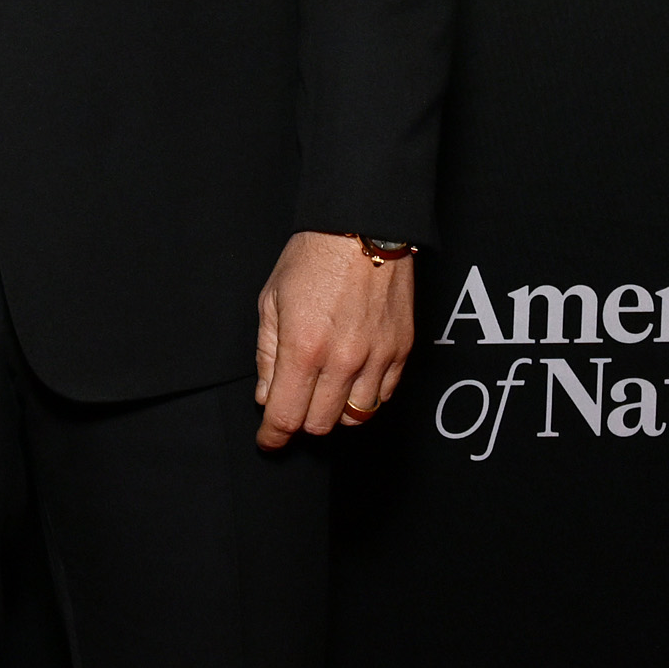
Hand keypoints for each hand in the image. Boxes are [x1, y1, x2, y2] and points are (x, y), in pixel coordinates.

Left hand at [253, 231, 413, 448]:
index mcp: (304, 348)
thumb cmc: (312, 257)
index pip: (286, 416)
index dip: (273, 436)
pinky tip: (351, 377)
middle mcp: (343, 360)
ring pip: (356, 417)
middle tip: (294, 402)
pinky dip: (364, 396)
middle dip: (301, 419)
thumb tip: (267, 396)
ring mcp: (377, 357)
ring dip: (335, 410)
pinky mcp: (401, 351)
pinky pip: (383, 396)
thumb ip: (268, 355)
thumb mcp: (272, 300)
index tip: (269, 440)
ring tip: (324, 388)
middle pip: (320, 424)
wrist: (363, 227)